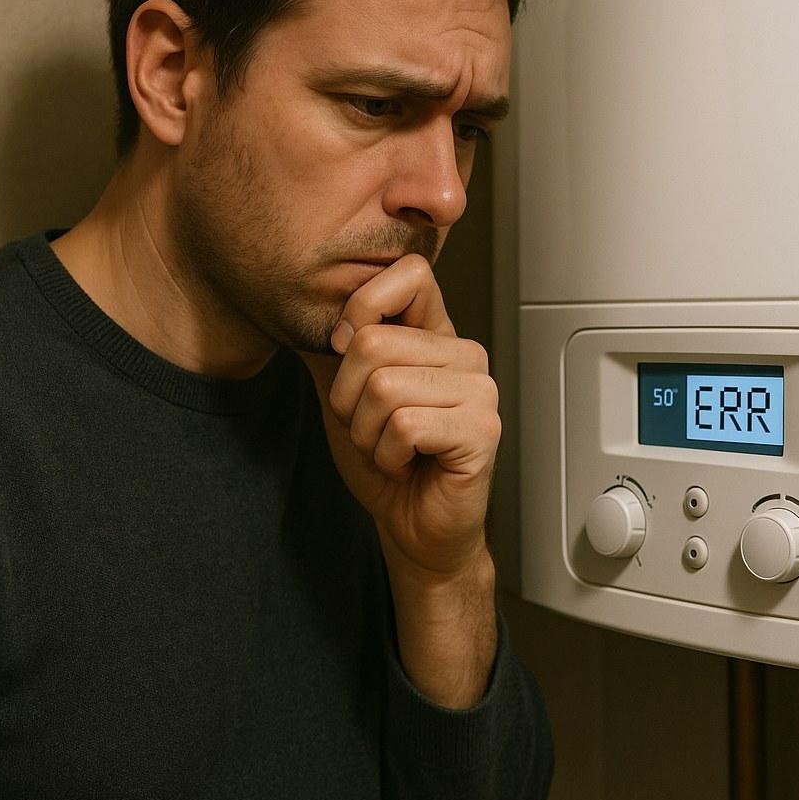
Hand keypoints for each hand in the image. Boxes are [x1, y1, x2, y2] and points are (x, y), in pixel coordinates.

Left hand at [302, 254, 500, 579]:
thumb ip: (334, 347)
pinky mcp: (483, 429)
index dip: (362, 311)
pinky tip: (409, 465)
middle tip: (375, 428)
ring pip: (383, 387)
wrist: (413, 524)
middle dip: (349, 400)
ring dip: (367, 433)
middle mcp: (465, 354)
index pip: (410, 274)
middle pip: (373, 342)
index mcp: (437, 334)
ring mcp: (481, 390)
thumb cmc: (388, 461)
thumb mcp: (345, 393)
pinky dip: (387, 456)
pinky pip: (403, 427)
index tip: (350, 358)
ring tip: (393, 448)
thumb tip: (315, 311)